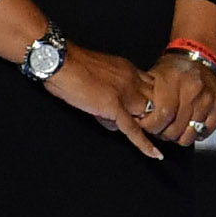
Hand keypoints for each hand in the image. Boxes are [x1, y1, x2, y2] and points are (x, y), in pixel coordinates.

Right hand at [45, 46, 164, 159]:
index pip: (153, 88)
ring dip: (144, 126)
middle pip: (155, 102)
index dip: (153, 102)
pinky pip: (133, 129)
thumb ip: (110, 93)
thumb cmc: (72, 66)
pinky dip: (144, 143)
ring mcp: (125, 94)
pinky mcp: (114, 107)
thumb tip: (111, 119)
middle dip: (151, 116)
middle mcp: (132, 80)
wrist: (61, 62)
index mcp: (129, 70)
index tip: (151, 113)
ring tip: (141, 135)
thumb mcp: (100, 76)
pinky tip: (154, 154)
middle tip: (145, 126)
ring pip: (146, 115)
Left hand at [144, 50, 215, 147]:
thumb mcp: (154, 77)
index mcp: (174, 81)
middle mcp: (193, 90)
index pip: (163, 115)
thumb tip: (135, 120)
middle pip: (176, 128)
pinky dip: (195, 134)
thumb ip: (146, 98)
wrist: (198, 56)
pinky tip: (188, 127)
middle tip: (159, 130)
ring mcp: (208, 99)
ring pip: (191, 133)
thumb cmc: (172, 69)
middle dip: (163, 134)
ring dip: (178, 136)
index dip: (152, 126)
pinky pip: (206, 130)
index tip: (146, 127)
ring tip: (172, 129)